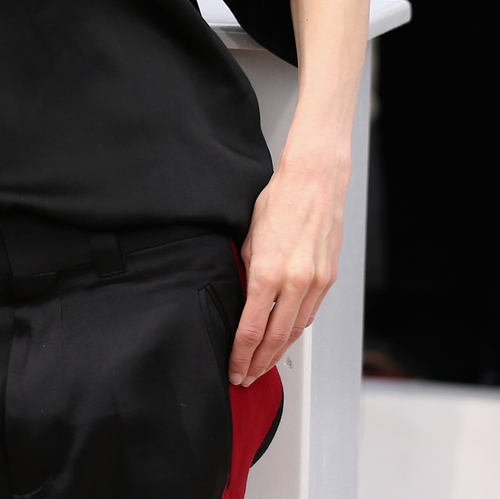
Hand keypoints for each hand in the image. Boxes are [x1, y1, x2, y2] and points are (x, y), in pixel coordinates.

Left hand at [232, 145, 348, 385]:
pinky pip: (309, 314)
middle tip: (244, 378)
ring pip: (295, 330)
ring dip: (277, 352)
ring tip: (261, 366)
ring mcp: (315, 282)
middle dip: (257, 363)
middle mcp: (294, 282)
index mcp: (267, 272)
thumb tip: (239, 295)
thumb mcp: (247, 237)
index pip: (251, 328)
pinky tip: (283, 339)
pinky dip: (294, 331)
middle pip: (275, 338)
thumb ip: (244, 270)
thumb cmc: (278, 201)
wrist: (314, 183)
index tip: (233, 367)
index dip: (240, 354)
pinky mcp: (329, 279)